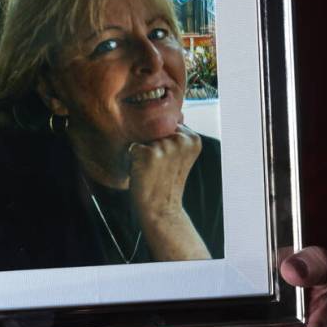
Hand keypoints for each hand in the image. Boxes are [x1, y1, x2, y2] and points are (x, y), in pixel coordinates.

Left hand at [128, 125, 208, 259]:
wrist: (161, 209)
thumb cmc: (167, 181)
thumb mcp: (180, 155)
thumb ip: (175, 134)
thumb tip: (161, 118)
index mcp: (193, 138)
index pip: (168, 124)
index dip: (163, 142)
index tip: (169, 161)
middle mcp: (181, 139)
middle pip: (155, 129)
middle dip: (152, 144)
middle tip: (159, 167)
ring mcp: (165, 146)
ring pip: (143, 137)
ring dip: (143, 151)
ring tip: (151, 169)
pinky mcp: (148, 153)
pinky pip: (133, 147)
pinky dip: (133, 159)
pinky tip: (144, 172)